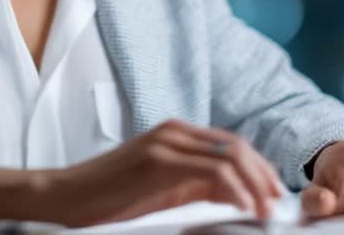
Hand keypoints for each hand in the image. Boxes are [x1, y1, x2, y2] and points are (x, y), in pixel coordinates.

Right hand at [0, 119, 286, 226]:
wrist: (65, 197)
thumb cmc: (110, 199)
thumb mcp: (161, 191)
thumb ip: (195, 187)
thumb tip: (235, 198)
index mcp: (176, 135)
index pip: (233, 146)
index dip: (259, 171)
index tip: (274, 199)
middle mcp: (175, 131)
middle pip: (238, 147)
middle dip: (265, 177)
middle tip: (278, 206)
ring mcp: (167, 142)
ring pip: (232, 154)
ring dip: (257, 184)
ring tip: (266, 212)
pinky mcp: (159, 158)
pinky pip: (212, 169)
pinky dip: (236, 188)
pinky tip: (244, 207)